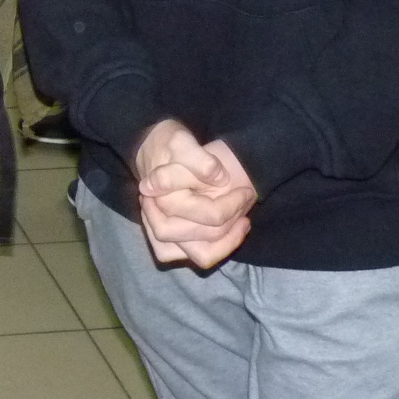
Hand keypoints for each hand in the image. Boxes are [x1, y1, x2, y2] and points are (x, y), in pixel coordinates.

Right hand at [134, 121, 256, 268]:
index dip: (233, 204)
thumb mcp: (181, 141)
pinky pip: (194, 256)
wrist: (152, 149)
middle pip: (206, 237)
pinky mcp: (169, 241)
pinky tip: (228, 234)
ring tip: (242, 224)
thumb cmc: (167, 145)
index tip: (246, 190)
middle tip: (245, 202)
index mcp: (163, 200)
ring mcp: (162, 235)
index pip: (209, 214)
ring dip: (226, 243)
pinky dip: (215, 250)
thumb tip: (219, 178)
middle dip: (232, 223)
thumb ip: (198, 160)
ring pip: (200, 255)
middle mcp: (159, 222)